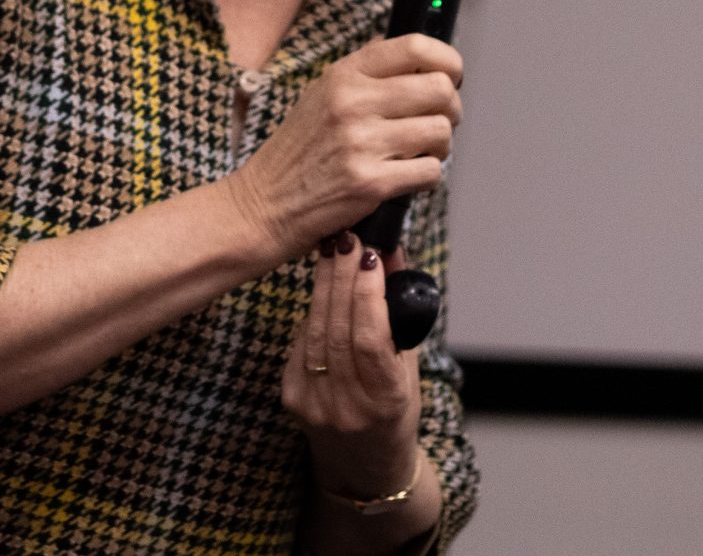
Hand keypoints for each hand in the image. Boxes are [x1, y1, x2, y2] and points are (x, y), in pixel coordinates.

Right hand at [226, 36, 461, 260]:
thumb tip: (421, 62)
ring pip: (441, 131)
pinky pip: (431, 171)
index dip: (447, 61)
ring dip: (441, 146)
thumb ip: (367, 76)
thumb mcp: (322, 95)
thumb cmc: (297, 153)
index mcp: (343, 75)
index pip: (416, 47)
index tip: (451, 76)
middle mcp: (352, 102)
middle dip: (450, 108)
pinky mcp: (370, 184)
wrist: (262, 205)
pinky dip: (427, 176)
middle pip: (439, 89)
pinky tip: (406, 176)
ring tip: (421, 151)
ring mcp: (361, 143)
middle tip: (438, 120)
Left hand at [282, 234, 421, 499]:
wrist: (364, 465)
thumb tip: (392, 252)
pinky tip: (323, 287)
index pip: (370, 340)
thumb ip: (401, 313)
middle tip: (348, 238)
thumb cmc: (395, 410)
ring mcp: (316, 406)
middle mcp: (348, 407)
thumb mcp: (410, 365)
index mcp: (386, 402)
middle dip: (342, 277)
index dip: (367, 294)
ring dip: (323, 285)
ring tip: (333, 251)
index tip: (371, 256)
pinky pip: (301, 345)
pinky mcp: (292, 400)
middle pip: (338, 330)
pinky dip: (313, 312)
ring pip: (315, 332)